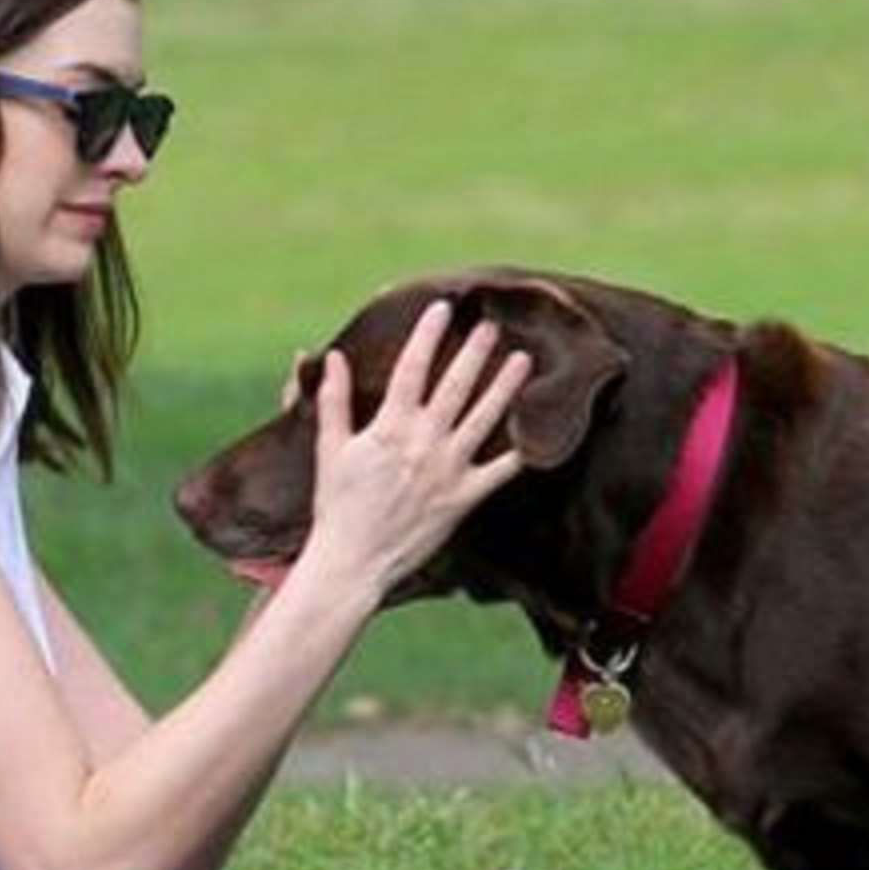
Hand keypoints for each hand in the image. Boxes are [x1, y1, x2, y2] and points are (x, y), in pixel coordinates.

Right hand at [297, 301, 532, 595]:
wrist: (352, 561)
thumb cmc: (337, 505)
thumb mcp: (330, 448)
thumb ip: (333, 400)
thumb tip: (329, 357)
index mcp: (389, 426)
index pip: (411, 368)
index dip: (427, 335)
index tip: (442, 308)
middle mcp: (422, 442)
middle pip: (455, 386)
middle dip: (475, 351)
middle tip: (493, 323)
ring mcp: (447, 470)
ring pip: (483, 419)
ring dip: (505, 387)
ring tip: (523, 360)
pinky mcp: (463, 498)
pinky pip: (499, 472)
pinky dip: (520, 453)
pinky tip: (539, 432)